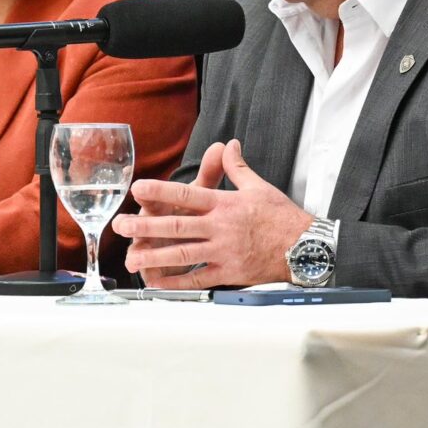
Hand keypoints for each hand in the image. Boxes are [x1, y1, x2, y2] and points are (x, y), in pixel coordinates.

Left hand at [111, 139, 313, 287]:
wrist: (305, 248)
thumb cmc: (282, 217)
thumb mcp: (259, 187)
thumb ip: (237, 167)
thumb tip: (228, 145)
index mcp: (225, 204)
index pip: (187, 194)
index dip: (161, 191)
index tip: (138, 189)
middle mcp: (220, 227)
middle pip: (177, 226)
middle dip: (146, 226)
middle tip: (121, 226)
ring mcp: (223, 251)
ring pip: (183, 254)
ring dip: (155, 255)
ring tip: (131, 257)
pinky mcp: (229, 273)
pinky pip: (198, 279)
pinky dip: (176, 282)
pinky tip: (157, 282)